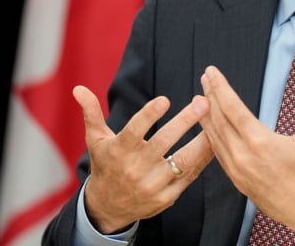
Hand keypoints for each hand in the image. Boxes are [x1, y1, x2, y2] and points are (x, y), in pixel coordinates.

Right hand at [72, 85, 213, 232]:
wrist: (108, 207)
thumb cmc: (106, 165)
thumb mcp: (96, 140)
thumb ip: (92, 113)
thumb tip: (78, 88)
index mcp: (119, 151)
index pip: (134, 131)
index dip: (149, 115)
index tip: (164, 99)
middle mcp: (135, 169)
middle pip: (164, 143)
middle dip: (185, 121)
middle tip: (203, 102)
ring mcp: (153, 185)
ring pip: (183, 161)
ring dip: (201, 141)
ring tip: (216, 121)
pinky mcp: (167, 197)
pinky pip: (189, 177)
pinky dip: (203, 160)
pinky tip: (214, 142)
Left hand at [198, 65, 294, 233]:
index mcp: (260, 142)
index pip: (233, 108)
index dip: (221, 88)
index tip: (212, 73)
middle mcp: (243, 155)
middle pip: (219, 119)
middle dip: (210, 96)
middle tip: (204, 78)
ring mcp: (237, 169)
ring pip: (214, 137)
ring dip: (206, 115)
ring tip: (201, 97)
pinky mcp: (237, 180)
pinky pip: (218, 153)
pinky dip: (211, 136)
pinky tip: (209, 127)